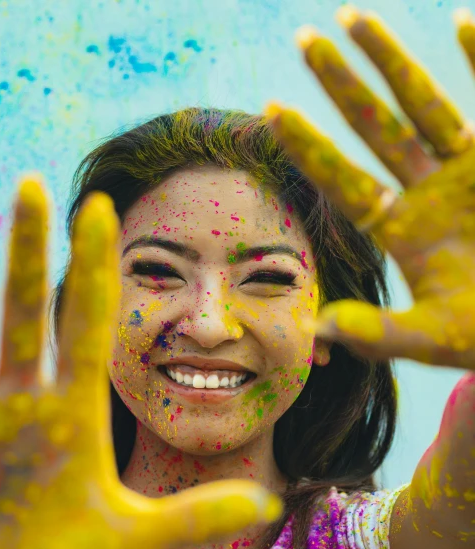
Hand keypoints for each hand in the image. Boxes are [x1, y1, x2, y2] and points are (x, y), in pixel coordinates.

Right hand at [0, 178, 280, 548]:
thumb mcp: (132, 541)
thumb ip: (193, 516)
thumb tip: (268, 502)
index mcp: (75, 414)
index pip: (89, 326)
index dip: (95, 271)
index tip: (105, 210)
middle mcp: (25, 398)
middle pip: (29, 310)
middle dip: (31, 251)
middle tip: (34, 186)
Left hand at [265, 5, 474, 371]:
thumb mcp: (431, 338)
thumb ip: (378, 333)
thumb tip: (319, 330)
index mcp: (399, 229)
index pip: (343, 181)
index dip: (308, 148)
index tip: (271, 110)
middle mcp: (425, 191)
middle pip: (374, 128)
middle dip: (340, 85)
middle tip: (303, 39)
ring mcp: (466, 170)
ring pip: (423, 103)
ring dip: (390, 60)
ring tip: (351, 16)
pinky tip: (461, 21)